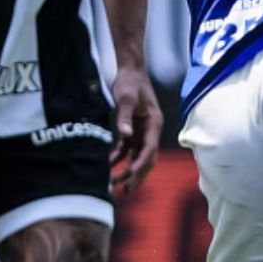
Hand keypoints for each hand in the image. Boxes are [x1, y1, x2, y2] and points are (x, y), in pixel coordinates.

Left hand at [108, 64, 160, 192]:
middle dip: (137, 176)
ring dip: (127, 171)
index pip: (150, 149)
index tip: (131, 176)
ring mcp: (142, 131)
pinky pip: (127, 149)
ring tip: (115, 185)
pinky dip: (119, 158)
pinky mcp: (132, 129)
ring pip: (137, 157)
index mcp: (154, 123)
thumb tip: (125, 136)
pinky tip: (108, 166)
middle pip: (146, 158)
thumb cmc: (130, 82)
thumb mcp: (125, 97)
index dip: (141, 165)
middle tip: (126, 191)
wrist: (130, 70)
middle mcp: (150, 130)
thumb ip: (124, 116)